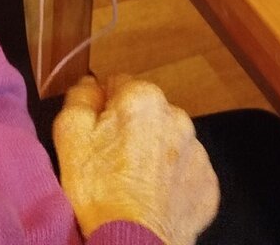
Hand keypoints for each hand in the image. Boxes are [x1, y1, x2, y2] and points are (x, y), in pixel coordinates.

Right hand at [54, 75, 218, 244]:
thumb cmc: (99, 192)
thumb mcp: (70, 135)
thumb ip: (79, 97)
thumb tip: (90, 84)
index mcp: (143, 98)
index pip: (119, 85)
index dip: (104, 109)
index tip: (98, 134)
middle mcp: (177, 117)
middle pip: (147, 112)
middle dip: (131, 128)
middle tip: (112, 160)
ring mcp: (197, 152)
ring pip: (169, 140)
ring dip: (154, 152)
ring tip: (134, 182)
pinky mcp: (208, 183)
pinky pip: (186, 170)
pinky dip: (172, 179)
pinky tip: (154, 196)